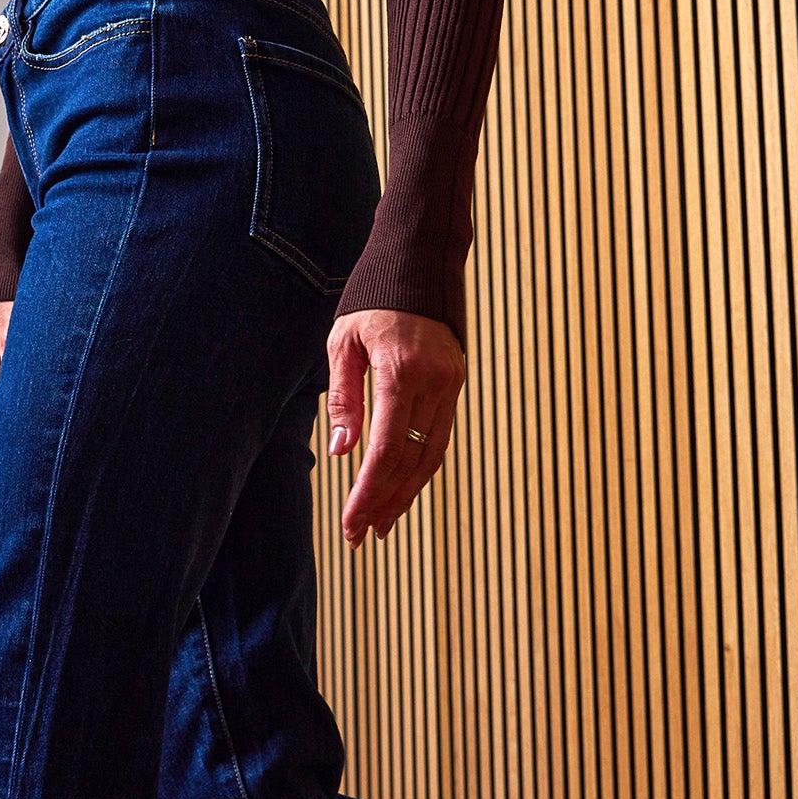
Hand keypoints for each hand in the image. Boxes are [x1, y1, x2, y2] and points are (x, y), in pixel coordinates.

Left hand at [325, 309, 464, 545]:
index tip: (350, 524)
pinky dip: (421, 467)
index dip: (367, 495)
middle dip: (385, 504)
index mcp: (402, 373)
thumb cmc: (371, 301)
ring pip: (432, 456)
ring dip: (407, 494)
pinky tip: (402, 487)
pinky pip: (440, 437)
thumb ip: (342, 399)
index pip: (385, 452)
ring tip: (383, 523)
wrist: (419, 262)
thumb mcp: (343, 343)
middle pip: (412, 463)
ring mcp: (452, 385)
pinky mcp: (456, 384)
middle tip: (362, 536)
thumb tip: (341, 453)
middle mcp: (434, 384)